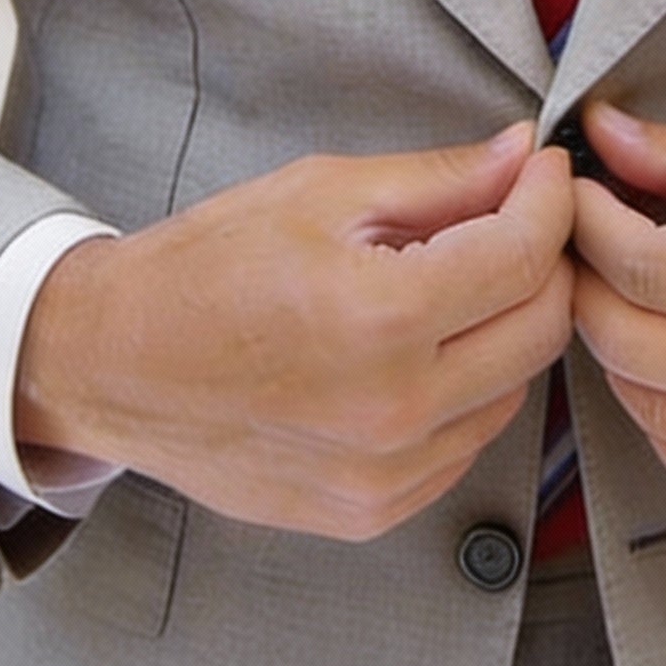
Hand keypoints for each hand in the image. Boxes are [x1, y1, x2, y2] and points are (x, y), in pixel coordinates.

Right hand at [14, 124, 574, 539]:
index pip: (523, 256)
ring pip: (515, 389)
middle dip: (544, 259)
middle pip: (541, 329)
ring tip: (455, 278)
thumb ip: (438, 178)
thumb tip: (519, 155)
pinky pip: (467, 441)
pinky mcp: (372, 509)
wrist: (115, 364)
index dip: (549, 199)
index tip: (544, 170)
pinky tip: (424, 344)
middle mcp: (393, 409)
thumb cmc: (205, 268)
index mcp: (379, 318)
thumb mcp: (322, 192)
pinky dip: (469, 387)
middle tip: (516, 214)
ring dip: (507, 326)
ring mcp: (385, 473)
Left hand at [570, 106, 665, 523]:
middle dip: (587, 283)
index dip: (590, 222)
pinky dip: (664, 417)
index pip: (643, 266)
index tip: (576, 191)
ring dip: (618, 352)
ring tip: (626, 297)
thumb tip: (605, 133)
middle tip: (585, 241)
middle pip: (629, 344)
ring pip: (650, 414)